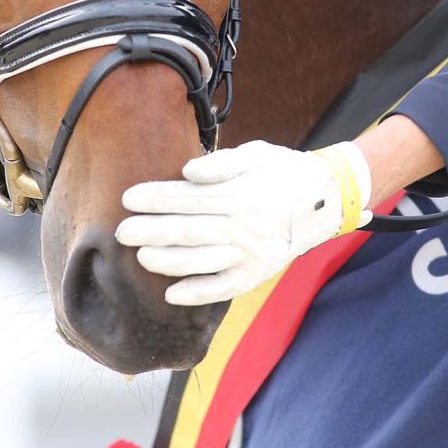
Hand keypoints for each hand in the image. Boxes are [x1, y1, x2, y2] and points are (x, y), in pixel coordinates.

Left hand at [115, 140, 372, 305]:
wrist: (327, 201)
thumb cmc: (285, 172)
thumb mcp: (258, 154)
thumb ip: (222, 163)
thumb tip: (187, 172)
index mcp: (240, 194)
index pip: (187, 197)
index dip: (155, 198)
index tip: (127, 198)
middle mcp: (243, 226)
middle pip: (187, 231)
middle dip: (150, 231)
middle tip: (121, 232)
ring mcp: (250, 254)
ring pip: (200, 261)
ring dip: (167, 261)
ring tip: (141, 256)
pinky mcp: (255, 274)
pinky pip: (222, 288)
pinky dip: (196, 293)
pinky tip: (172, 293)